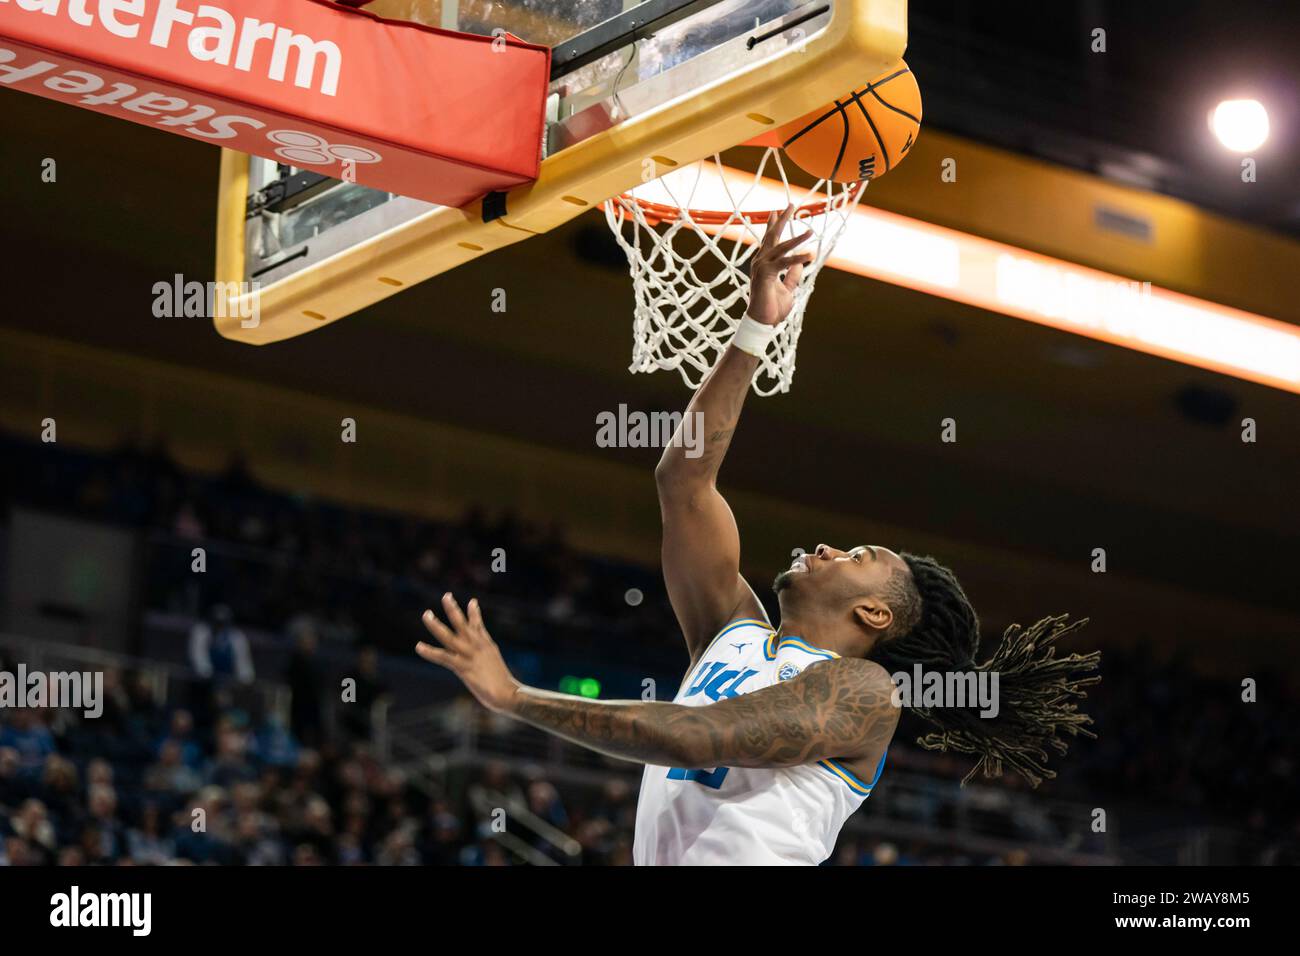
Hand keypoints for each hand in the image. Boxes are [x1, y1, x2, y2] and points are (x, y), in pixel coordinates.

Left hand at [416, 594, 519, 713]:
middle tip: (446, 596)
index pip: (478, 625)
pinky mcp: (462, 667)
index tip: (472, 601)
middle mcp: (477, 646)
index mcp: (487, 645)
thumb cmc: (505, 685)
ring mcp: (469, 655)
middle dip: (453, 609)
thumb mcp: (498, 666)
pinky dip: (429, 652)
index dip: (474, 613)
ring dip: (435, 625)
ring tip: (426, 614)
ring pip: (448, 636)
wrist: (507, 693)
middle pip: (462, 623)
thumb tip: (492, 659)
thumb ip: (490, 658)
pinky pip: (442, 657)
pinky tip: (418, 646)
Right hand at [744, 204, 813, 326]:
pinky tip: (809, 255)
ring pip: (780, 248)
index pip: (769, 240)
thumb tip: (801, 262)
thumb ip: (793, 275)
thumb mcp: (788, 289)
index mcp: (764, 264)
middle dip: (781, 220)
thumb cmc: (772, 308)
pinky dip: (798, 260)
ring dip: (797, 239)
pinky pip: (784, 264)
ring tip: (810, 230)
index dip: (772, 225)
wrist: (762, 324)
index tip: (776, 210)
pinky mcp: (765, 275)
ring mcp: (761, 268)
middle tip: (790, 204)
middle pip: (772, 236)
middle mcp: (760, 262)